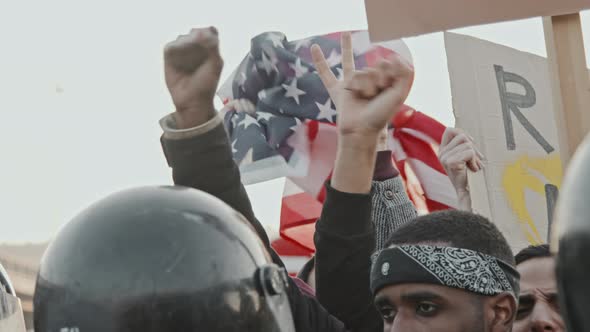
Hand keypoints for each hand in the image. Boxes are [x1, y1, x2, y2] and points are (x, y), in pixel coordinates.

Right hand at [164, 27, 222, 128]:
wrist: (193, 100)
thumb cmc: (207, 83)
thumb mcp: (216, 64)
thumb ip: (212, 46)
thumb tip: (201, 31)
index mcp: (209, 47)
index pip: (209, 31)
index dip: (208, 33)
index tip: (208, 40)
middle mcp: (195, 46)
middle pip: (195, 32)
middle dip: (197, 39)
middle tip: (199, 51)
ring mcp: (182, 50)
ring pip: (182, 38)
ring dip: (186, 46)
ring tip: (190, 63)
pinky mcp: (169, 56)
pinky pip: (170, 46)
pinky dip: (175, 50)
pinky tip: (180, 61)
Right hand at [311, 32, 413, 148]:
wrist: (361, 129)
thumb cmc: (381, 114)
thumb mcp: (400, 93)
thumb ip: (404, 73)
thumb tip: (394, 56)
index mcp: (386, 85)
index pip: (388, 64)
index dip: (389, 74)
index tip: (388, 88)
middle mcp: (371, 83)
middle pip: (376, 66)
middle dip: (379, 78)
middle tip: (378, 93)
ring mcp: (354, 84)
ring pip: (362, 71)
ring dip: (366, 84)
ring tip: (364, 97)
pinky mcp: (340, 88)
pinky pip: (330, 72)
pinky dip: (319, 59)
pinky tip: (314, 46)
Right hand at [438, 128, 484, 195]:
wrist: (467, 192)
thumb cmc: (469, 175)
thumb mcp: (464, 157)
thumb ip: (463, 147)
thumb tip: (471, 138)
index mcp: (442, 150)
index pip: (449, 130)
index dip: (462, 133)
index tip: (471, 142)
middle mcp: (441, 153)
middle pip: (462, 137)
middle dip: (473, 147)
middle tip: (477, 160)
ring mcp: (444, 158)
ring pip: (467, 145)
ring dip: (475, 156)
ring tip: (475, 166)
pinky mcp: (450, 162)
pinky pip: (469, 153)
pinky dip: (475, 161)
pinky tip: (474, 169)